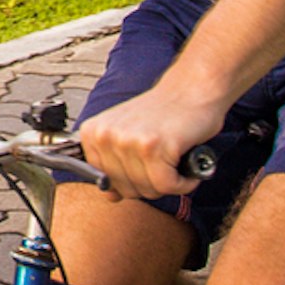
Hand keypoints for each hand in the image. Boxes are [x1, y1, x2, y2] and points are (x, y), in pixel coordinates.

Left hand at [77, 79, 228, 201]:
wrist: (191, 89)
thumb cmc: (163, 112)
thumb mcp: (126, 134)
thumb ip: (113, 165)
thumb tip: (110, 196)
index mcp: (93, 133)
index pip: (106, 184)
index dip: (131, 181)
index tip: (144, 165)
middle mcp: (106, 136)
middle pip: (127, 190)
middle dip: (151, 183)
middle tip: (163, 161)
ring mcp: (128, 141)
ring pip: (148, 190)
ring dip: (170, 182)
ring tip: (174, 159)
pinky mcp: (153, 146)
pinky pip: (167, 186)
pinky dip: (184, 182)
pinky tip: (185, 165)